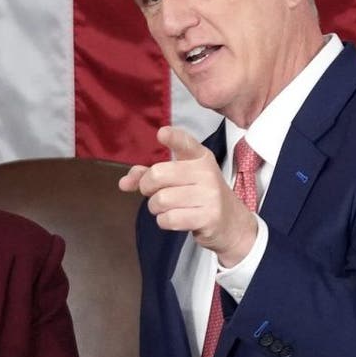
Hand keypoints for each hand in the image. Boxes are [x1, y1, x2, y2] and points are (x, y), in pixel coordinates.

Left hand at [119, 126, 257, 266]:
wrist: (231, 223)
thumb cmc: (199, 196)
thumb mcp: (181, 178)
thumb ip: (150, 175)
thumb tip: (124, 183)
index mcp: (200, 157)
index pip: (185, 143)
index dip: (172, 138)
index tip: (162, 134)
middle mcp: (206, 172)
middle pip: (157, 175)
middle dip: (146, 188)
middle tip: (154, 193)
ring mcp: (209, 195)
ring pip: (161, 200)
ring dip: (155, 208)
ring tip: (168, 208)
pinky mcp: (208, 217)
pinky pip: (169, 219)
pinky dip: (164, 221)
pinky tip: (175, 219)